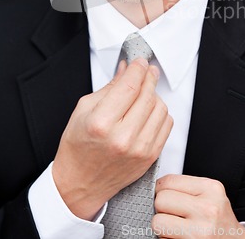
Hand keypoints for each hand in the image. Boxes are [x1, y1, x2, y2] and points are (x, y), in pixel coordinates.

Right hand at [52, 58, 172, 219]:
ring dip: (155, 95)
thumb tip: (126, 68)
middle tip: (147, 70)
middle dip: (148, 77)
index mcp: (101, 122)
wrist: (80, 183)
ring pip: (160, 108)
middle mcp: (122, 137)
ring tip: (144, 93)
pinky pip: (166, 125)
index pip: (129, 86)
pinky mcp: (150, 157)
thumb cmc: (78, 146)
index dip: (138, 69)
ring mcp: (139, 149)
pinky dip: (160, 113)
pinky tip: (149, 111)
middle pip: (147, 95)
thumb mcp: (84, 110)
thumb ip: (109, 87)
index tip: (140, 62)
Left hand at [152, 175, 244, 237]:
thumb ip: (188, 188)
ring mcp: (200, 231)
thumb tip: (157, 187)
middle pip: (161, 200)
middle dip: (161, 207)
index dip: (161, 189)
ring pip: (158, 222)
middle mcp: (207, 209)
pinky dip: (166, 238)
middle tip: (171, 213)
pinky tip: (179, 237)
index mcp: (211, 189)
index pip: (169, 181)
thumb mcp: (211, 195)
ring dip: (162, 226)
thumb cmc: (220, 220)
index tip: (164, 195)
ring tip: (175, 227)